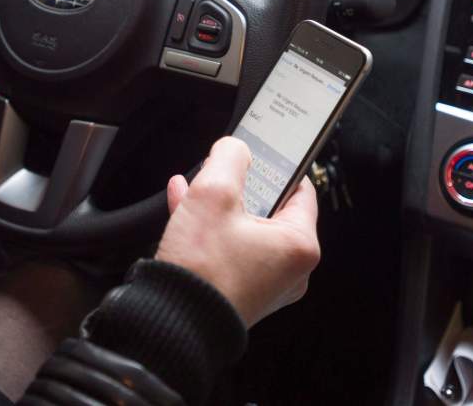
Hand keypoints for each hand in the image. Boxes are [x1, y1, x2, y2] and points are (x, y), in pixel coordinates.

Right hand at [155, 137, 320, 326]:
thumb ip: (229, 159)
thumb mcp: (214, 194)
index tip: (264, 152)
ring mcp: (264, 285)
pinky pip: (230, 250)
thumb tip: (234, 149)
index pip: (302, 191)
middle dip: (243, 186)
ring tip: (197, 182)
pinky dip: (212, 228)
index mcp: (299, 246)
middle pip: (272, 211)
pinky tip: (183, 204)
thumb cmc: (202, 270)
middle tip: (227, 167)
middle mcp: (289, 270)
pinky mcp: (239, 293)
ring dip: (221, 205)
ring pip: (245, 229)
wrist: (171, 324)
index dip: (280, 166)